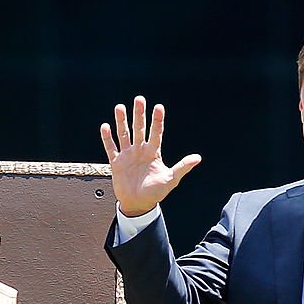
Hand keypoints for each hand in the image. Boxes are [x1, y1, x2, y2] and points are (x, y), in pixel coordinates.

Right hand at [100, 95, 200, 216]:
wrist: (138, 204)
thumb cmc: (155, 192)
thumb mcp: (170, 179)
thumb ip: (182, 167)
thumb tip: (197, 158)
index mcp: (153, 152)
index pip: (156, 133)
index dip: (157, 120)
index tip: (159, 107)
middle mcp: (140, 150)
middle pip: (139, 128)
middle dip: (139, 114)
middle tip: (139, 99)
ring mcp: (128, 155)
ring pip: (124, 134)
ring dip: (122, 121)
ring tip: (120, 107)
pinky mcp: (117, 162)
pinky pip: (111, 148)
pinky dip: (107, 138)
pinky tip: (105, 126)